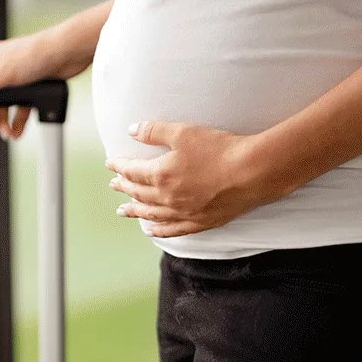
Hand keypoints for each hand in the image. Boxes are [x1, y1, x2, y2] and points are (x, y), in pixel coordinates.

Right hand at [0, 1, 110, 138]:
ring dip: (2, 120)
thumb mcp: (2, 75)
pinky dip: (17, 120)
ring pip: (2, 103)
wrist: (70, 52)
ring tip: (7, 132)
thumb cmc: (36, 53)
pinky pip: (19, 107)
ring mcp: (15, 77)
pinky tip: (18, 131)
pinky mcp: (32, 85)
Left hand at [106, 121, 281, 238]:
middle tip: (113, 185)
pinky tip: (151, 231)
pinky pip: (173, 230)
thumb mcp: (183, 132)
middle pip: (139, 193)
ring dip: (135, 211)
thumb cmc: (218, 149)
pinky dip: (159, 231)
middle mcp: (167, 198)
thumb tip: (131, 130)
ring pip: (151, 214)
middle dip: (124, 188)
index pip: (132, 171)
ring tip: (123, 211)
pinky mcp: (200, 222)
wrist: (251, 172)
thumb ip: (154, 131)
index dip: (119, 167)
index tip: (110, 164)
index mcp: (160, 175)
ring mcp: (183, 213)